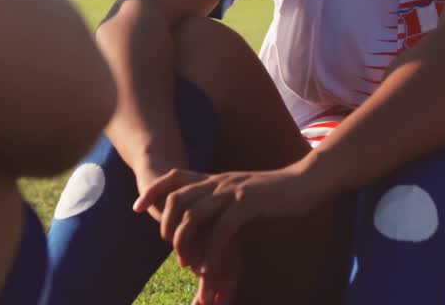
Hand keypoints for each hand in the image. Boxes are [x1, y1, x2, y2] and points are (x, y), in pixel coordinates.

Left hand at [135, 159, 332, 301]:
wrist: (308, 181)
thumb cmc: (278, 192)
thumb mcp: (244, 193)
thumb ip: (224, 202)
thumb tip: (208, 219)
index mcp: (216, 178)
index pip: (174, 177)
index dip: (152, 191)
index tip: (137, 208)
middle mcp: (220, 181)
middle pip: (176, 197)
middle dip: (165, 224)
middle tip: (168, 247)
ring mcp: (233, 191)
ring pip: (193, 215)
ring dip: (186, 242)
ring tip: (187, 263)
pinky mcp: (248, 204)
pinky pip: (221, 230)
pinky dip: (212, 251)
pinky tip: (211, 267)